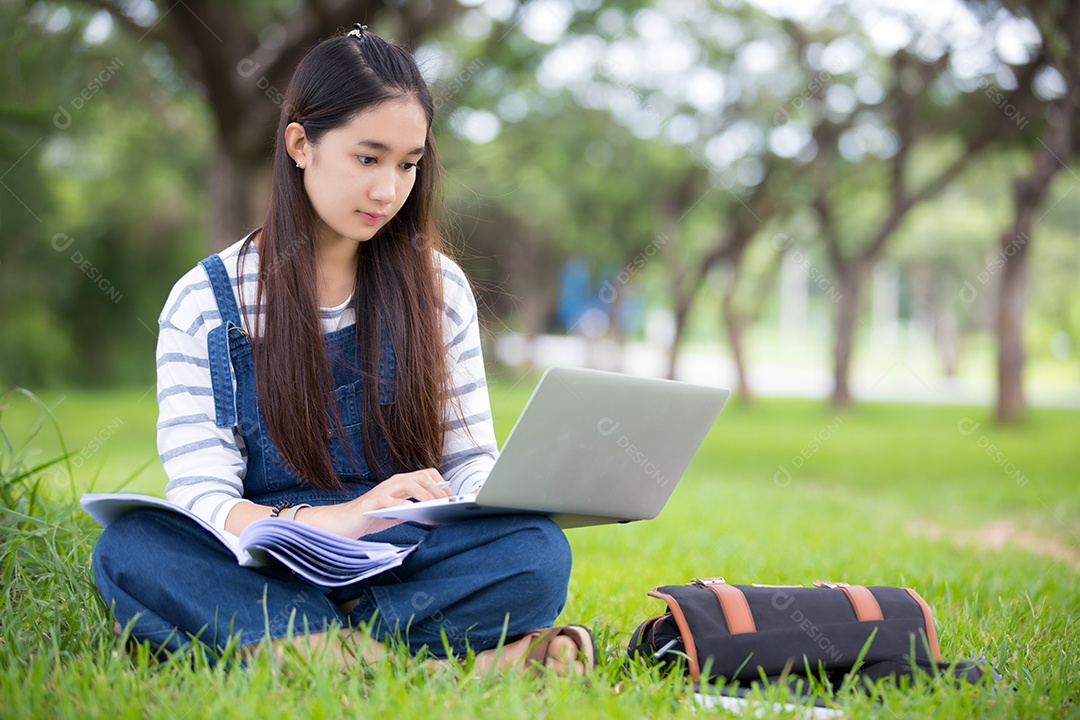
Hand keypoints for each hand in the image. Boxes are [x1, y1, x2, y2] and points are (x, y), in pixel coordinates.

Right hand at [299, 468, 451, 537]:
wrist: (344, 523)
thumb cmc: (371, 517)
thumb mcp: (397, 512)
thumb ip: (413, 510)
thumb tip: (434, 514)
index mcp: (401, 483)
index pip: (426, 474)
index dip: (441, 483)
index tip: (450, 497)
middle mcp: (393, 482)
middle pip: (421, 476)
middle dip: (437, 489)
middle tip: (446, 504)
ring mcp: (383, 491)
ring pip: (409, 484)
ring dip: (425, 495)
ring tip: (434, 507)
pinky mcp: (373, 502)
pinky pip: (390, 500)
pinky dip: (403, 504)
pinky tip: (411, 511)